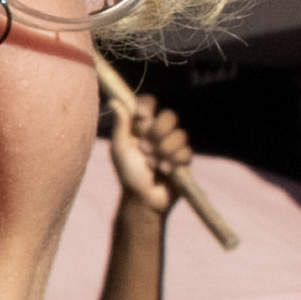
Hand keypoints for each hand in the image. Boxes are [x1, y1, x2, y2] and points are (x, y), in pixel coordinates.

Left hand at [102, 83, 191, 215]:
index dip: (147, 106)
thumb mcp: (120, 149)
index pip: (148, 106)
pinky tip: (164, 171)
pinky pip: (185, 152)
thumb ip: (120, 125)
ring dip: (164, 151)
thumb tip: (115, 100)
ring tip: (152, 164)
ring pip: (180, 135)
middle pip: (170, 116)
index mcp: (142, 128)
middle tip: (145, 147)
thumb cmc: (128, 174)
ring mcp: (173, 146)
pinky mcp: (184, 160)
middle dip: (159, 131)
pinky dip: (172, 163)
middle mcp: (159, 134)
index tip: (142, 114)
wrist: (144, 199)